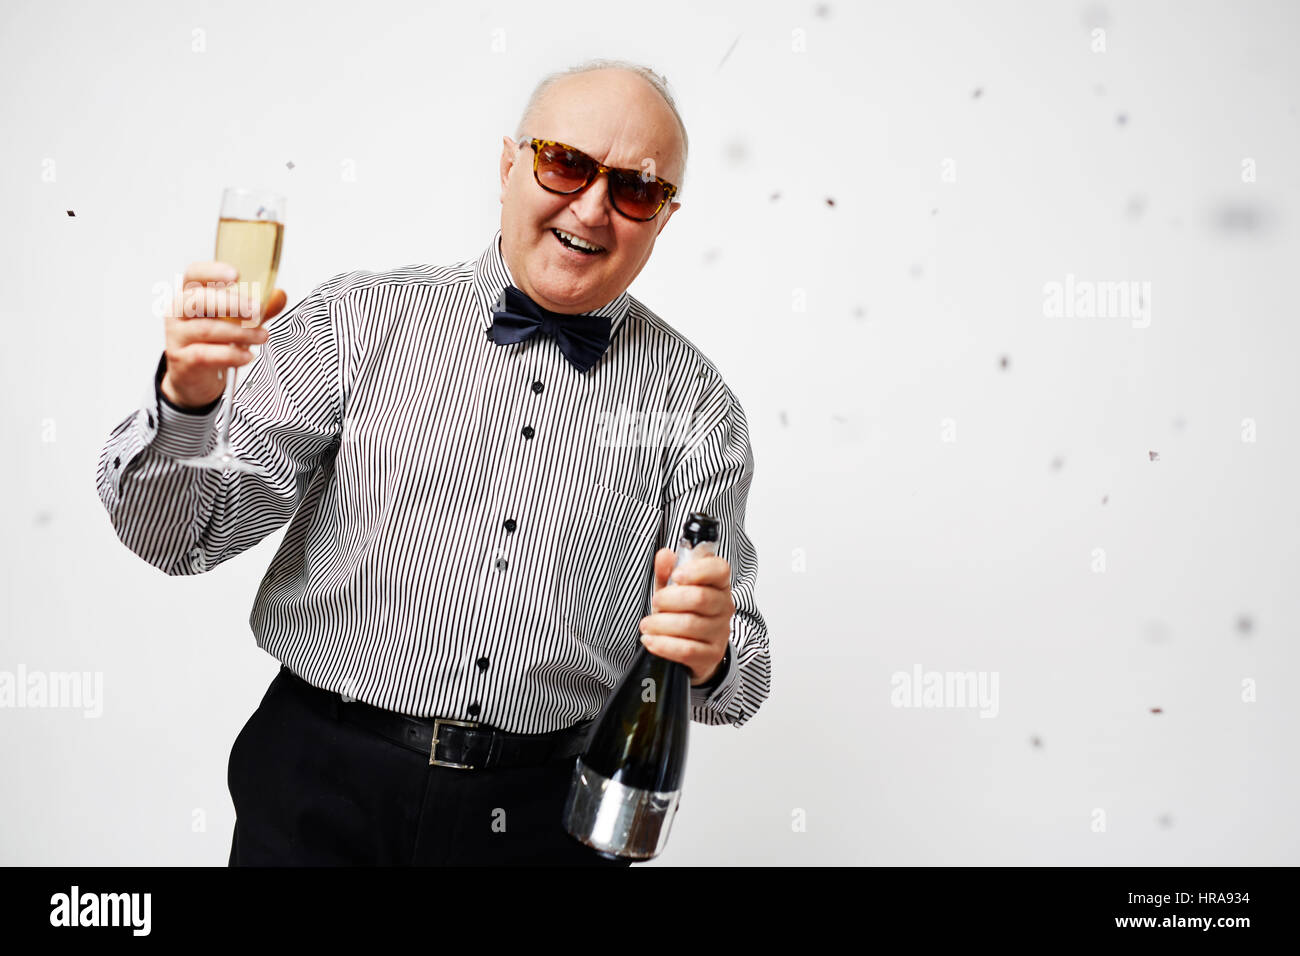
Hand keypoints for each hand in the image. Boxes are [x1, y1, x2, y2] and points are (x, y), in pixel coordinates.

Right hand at [160, 261, 287, 408]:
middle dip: (231, 303)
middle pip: (198, 300)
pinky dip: (230, 355)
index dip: (212, 272)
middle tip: (257, 310)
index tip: (236, 274)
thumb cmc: (214, 342)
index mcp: (189, 294)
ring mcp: (176, 337)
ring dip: (241, 333)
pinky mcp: (181, 361)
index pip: (194, 275)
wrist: (195, 378)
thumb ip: (256, 308)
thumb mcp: (236, 322)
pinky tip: (247, 356)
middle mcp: (177, 312)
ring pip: (207, 329)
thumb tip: (279, 295)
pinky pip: (205, 355)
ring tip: (263, 336)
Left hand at [638, 548, 734, 684]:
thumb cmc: (681, 613)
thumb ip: (666, 571)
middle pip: (700, 598)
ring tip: (647, 624)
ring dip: (661, 624)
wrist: (691, 648)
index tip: (676, 575)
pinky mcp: (711, 654)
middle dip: (669, 599)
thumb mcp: (671, 589)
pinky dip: (663, 644)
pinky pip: (686, 650)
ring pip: (690, 624)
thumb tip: (665, 556)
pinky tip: (651, 640)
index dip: (697, 570)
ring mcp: (720, 631)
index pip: (719, 569)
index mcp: (718, 584)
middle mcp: (724, 606)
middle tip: (656, 602)